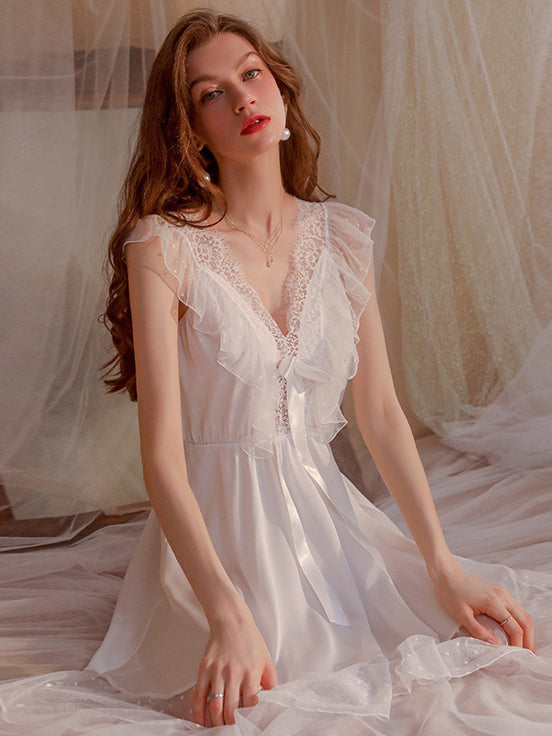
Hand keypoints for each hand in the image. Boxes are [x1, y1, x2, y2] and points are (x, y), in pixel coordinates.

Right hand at [193, 605, 277, 725]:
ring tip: (219, 731)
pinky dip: (198, 712)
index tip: (249, 727)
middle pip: (231, 709)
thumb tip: (272, 702)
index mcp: (251, 673)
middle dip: (231, 726)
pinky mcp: (204, 668)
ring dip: (216, 723)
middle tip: (232, 733)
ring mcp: (217, 671)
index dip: (249, 720)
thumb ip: (270, 683)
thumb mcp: (266, 661)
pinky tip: (200, 722)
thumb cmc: (250, 641)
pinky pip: (199, 694)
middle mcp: (234, 673)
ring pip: (215, 705)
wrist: (231, 621)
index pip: (250, 704)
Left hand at [431, 557, 534, 651]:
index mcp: (493, 602)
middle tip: (527, 654)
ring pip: (523, 613)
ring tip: (525, 645)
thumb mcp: (461, 615)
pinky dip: (521, 621)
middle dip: (528, 638)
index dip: (518, 643)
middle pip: (525, 620)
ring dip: (527, 630)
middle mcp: (502, 596)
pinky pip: (517, 608)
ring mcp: (502, 592)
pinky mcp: (500, 591)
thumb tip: (494, 645)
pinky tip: (518, 631)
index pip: (514, 627)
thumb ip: (478, 630)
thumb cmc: (451, 594)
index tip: (516, 655)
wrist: (448, 575)